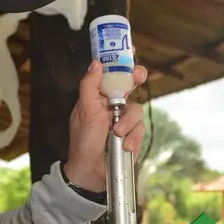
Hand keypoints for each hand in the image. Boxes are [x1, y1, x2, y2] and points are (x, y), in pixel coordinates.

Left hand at [63, 61, 148, 191]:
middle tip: (139, 76)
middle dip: (136, 80)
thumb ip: (90, 86)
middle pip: (131, 86)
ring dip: (128, 122)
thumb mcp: (84, 111)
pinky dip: (133, 138)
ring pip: (137, 110)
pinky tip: (125, 146)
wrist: (91, 172)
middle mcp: (112, 106)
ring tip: (116, 134)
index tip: (132, 51)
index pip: (111, 75)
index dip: (122, 62)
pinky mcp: (132, 135)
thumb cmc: (83, 141)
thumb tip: (96, 63)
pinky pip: (140, 130)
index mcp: (98, 97)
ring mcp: (123, 121)